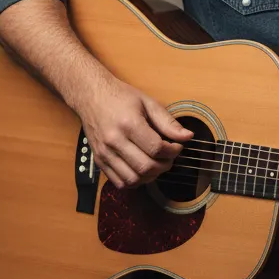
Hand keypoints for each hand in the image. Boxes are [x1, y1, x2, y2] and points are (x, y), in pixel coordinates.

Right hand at [73, 75, 192, 189]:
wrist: (91, 96)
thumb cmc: (120, 97)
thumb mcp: (148, 102)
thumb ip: (168, 122)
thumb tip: (187, 136)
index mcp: (129, 124)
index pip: (156, 148)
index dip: (173, 151)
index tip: (177, 146)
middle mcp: (114, 141)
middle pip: (146, 167)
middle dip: (164, 165)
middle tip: (168, 157)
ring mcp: (104, 153)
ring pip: (133, 179)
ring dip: (150, 176)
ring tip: (156, 164)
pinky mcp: (98, 161)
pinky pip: (119, 182)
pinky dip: (134, 181)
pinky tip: (141, 170)